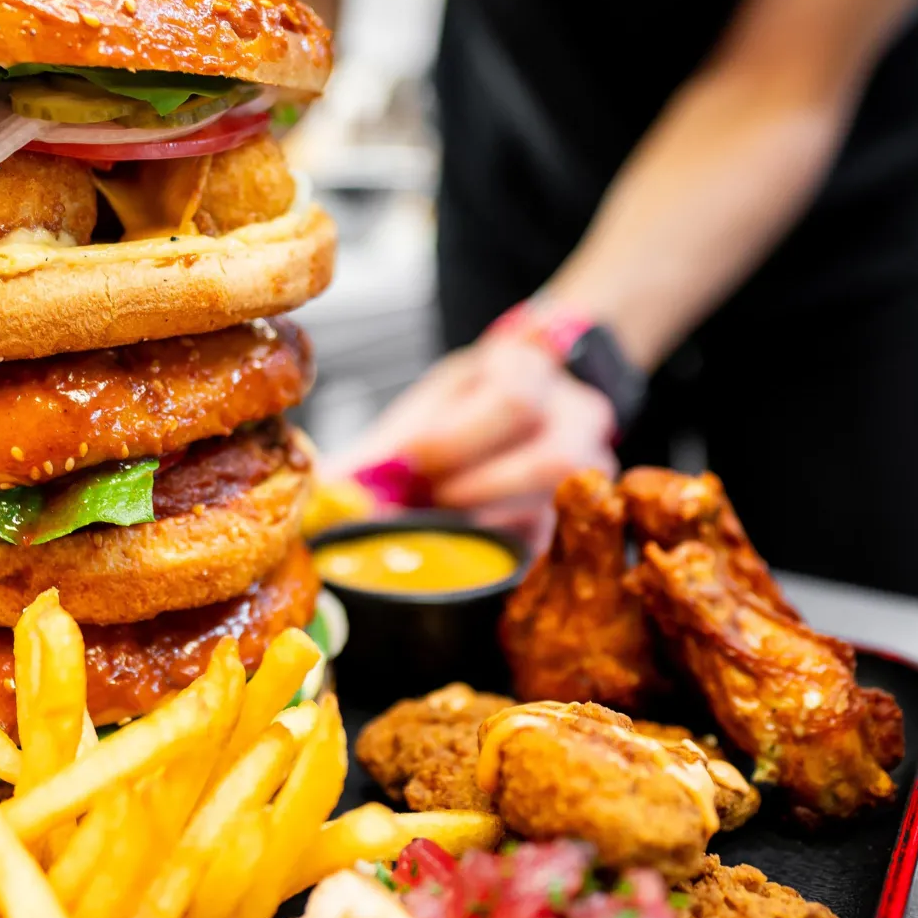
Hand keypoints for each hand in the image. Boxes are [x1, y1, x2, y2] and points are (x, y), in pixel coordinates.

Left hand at [327, 336, 618, 540]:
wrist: (517, 416)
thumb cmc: (460, 415)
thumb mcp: (421, 415)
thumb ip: (380, 455)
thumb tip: (324, 497)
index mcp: (527, 367)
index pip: (513, 399)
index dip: (455, 440)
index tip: (410, 462)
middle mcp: (578, 411)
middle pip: (555, 457)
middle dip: (480, 488)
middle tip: (432, 501)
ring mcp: (594, 463)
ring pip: (562, 502)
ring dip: (496, 521)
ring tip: (447, 524)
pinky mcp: (587, 513)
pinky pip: (560, 540)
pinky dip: (510, 549)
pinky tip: (470, 550)